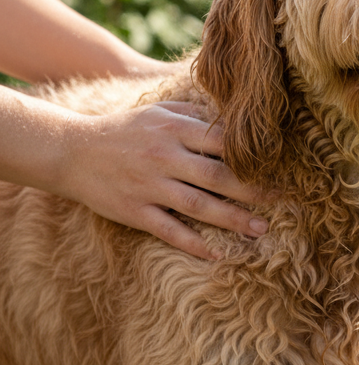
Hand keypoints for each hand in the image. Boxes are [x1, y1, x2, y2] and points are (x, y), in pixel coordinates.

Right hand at [56, 101, 269, 259]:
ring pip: (199, 205)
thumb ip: (195, 114)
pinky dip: (193, 243)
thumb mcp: (158, 111)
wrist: (70, 152)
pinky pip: (169, 230)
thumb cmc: (125, 129)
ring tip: (261, 229)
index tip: (278, 166)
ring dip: (233, 219)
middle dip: (253, 190)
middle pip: (218, 175)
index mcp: (174, 128)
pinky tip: (217, 253)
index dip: (253, 155)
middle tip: (282, 200)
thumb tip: (235, 119)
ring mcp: (150, 186)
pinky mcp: (135, 211)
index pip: (223, 141)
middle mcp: (165, 157)